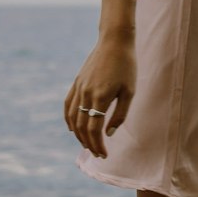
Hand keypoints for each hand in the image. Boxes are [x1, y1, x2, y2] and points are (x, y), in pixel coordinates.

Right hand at [63, 32, 135, 157]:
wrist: (115, 41)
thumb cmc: (127, 66)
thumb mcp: (129, 91)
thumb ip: (120, 114)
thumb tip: (109, 133)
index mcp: (100, 97)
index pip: (94, 129)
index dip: (98, 145)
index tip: (104, 155)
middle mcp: (86, 94)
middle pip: (82, 126)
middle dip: (88, 143)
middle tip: (97, 154)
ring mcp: (79, 87)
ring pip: (73, 117)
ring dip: (78, 134)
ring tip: (87, 145)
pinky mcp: (77, 82)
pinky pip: (68, 105)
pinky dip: (69, 119)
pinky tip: (73, 128)